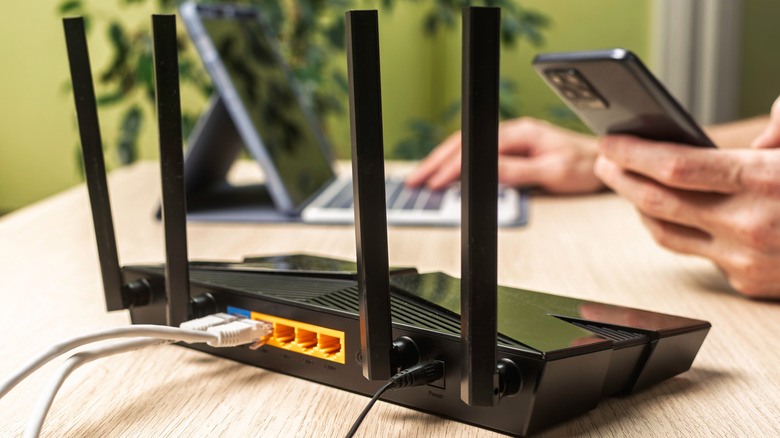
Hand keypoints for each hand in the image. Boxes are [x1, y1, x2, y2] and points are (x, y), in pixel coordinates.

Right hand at [405, 118, 604, 192]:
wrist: (604, 159)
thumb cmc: (584, 166)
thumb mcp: (553, 172)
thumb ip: (519, 170)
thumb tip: (487, 171)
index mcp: (520, 134)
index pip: (475, 149)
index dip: (452, 166)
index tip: (435, 182)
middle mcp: (513, 132)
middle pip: (464, 143)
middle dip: (436, 162)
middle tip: (416, 180)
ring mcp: (511, 139)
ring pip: (467, 147)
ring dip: (442, 161)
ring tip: (422, 177)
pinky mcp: (512, 148)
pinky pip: (477, 153)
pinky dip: (456, 162)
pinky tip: (446, 172)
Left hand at [595, 135, 779, 297]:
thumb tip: (753, 138)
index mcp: (763, 182)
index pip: (675, 167)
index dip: (633, 154)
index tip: (610, 143)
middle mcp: (748, 226)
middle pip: (657, 202)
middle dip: (621, 178)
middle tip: (605, 162)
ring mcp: (745, 260)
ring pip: (667, 234)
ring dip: (641, 208)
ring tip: (631, 185)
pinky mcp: (748, 283)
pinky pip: (699, 254)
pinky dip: (683, 231)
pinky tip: (677, 215)